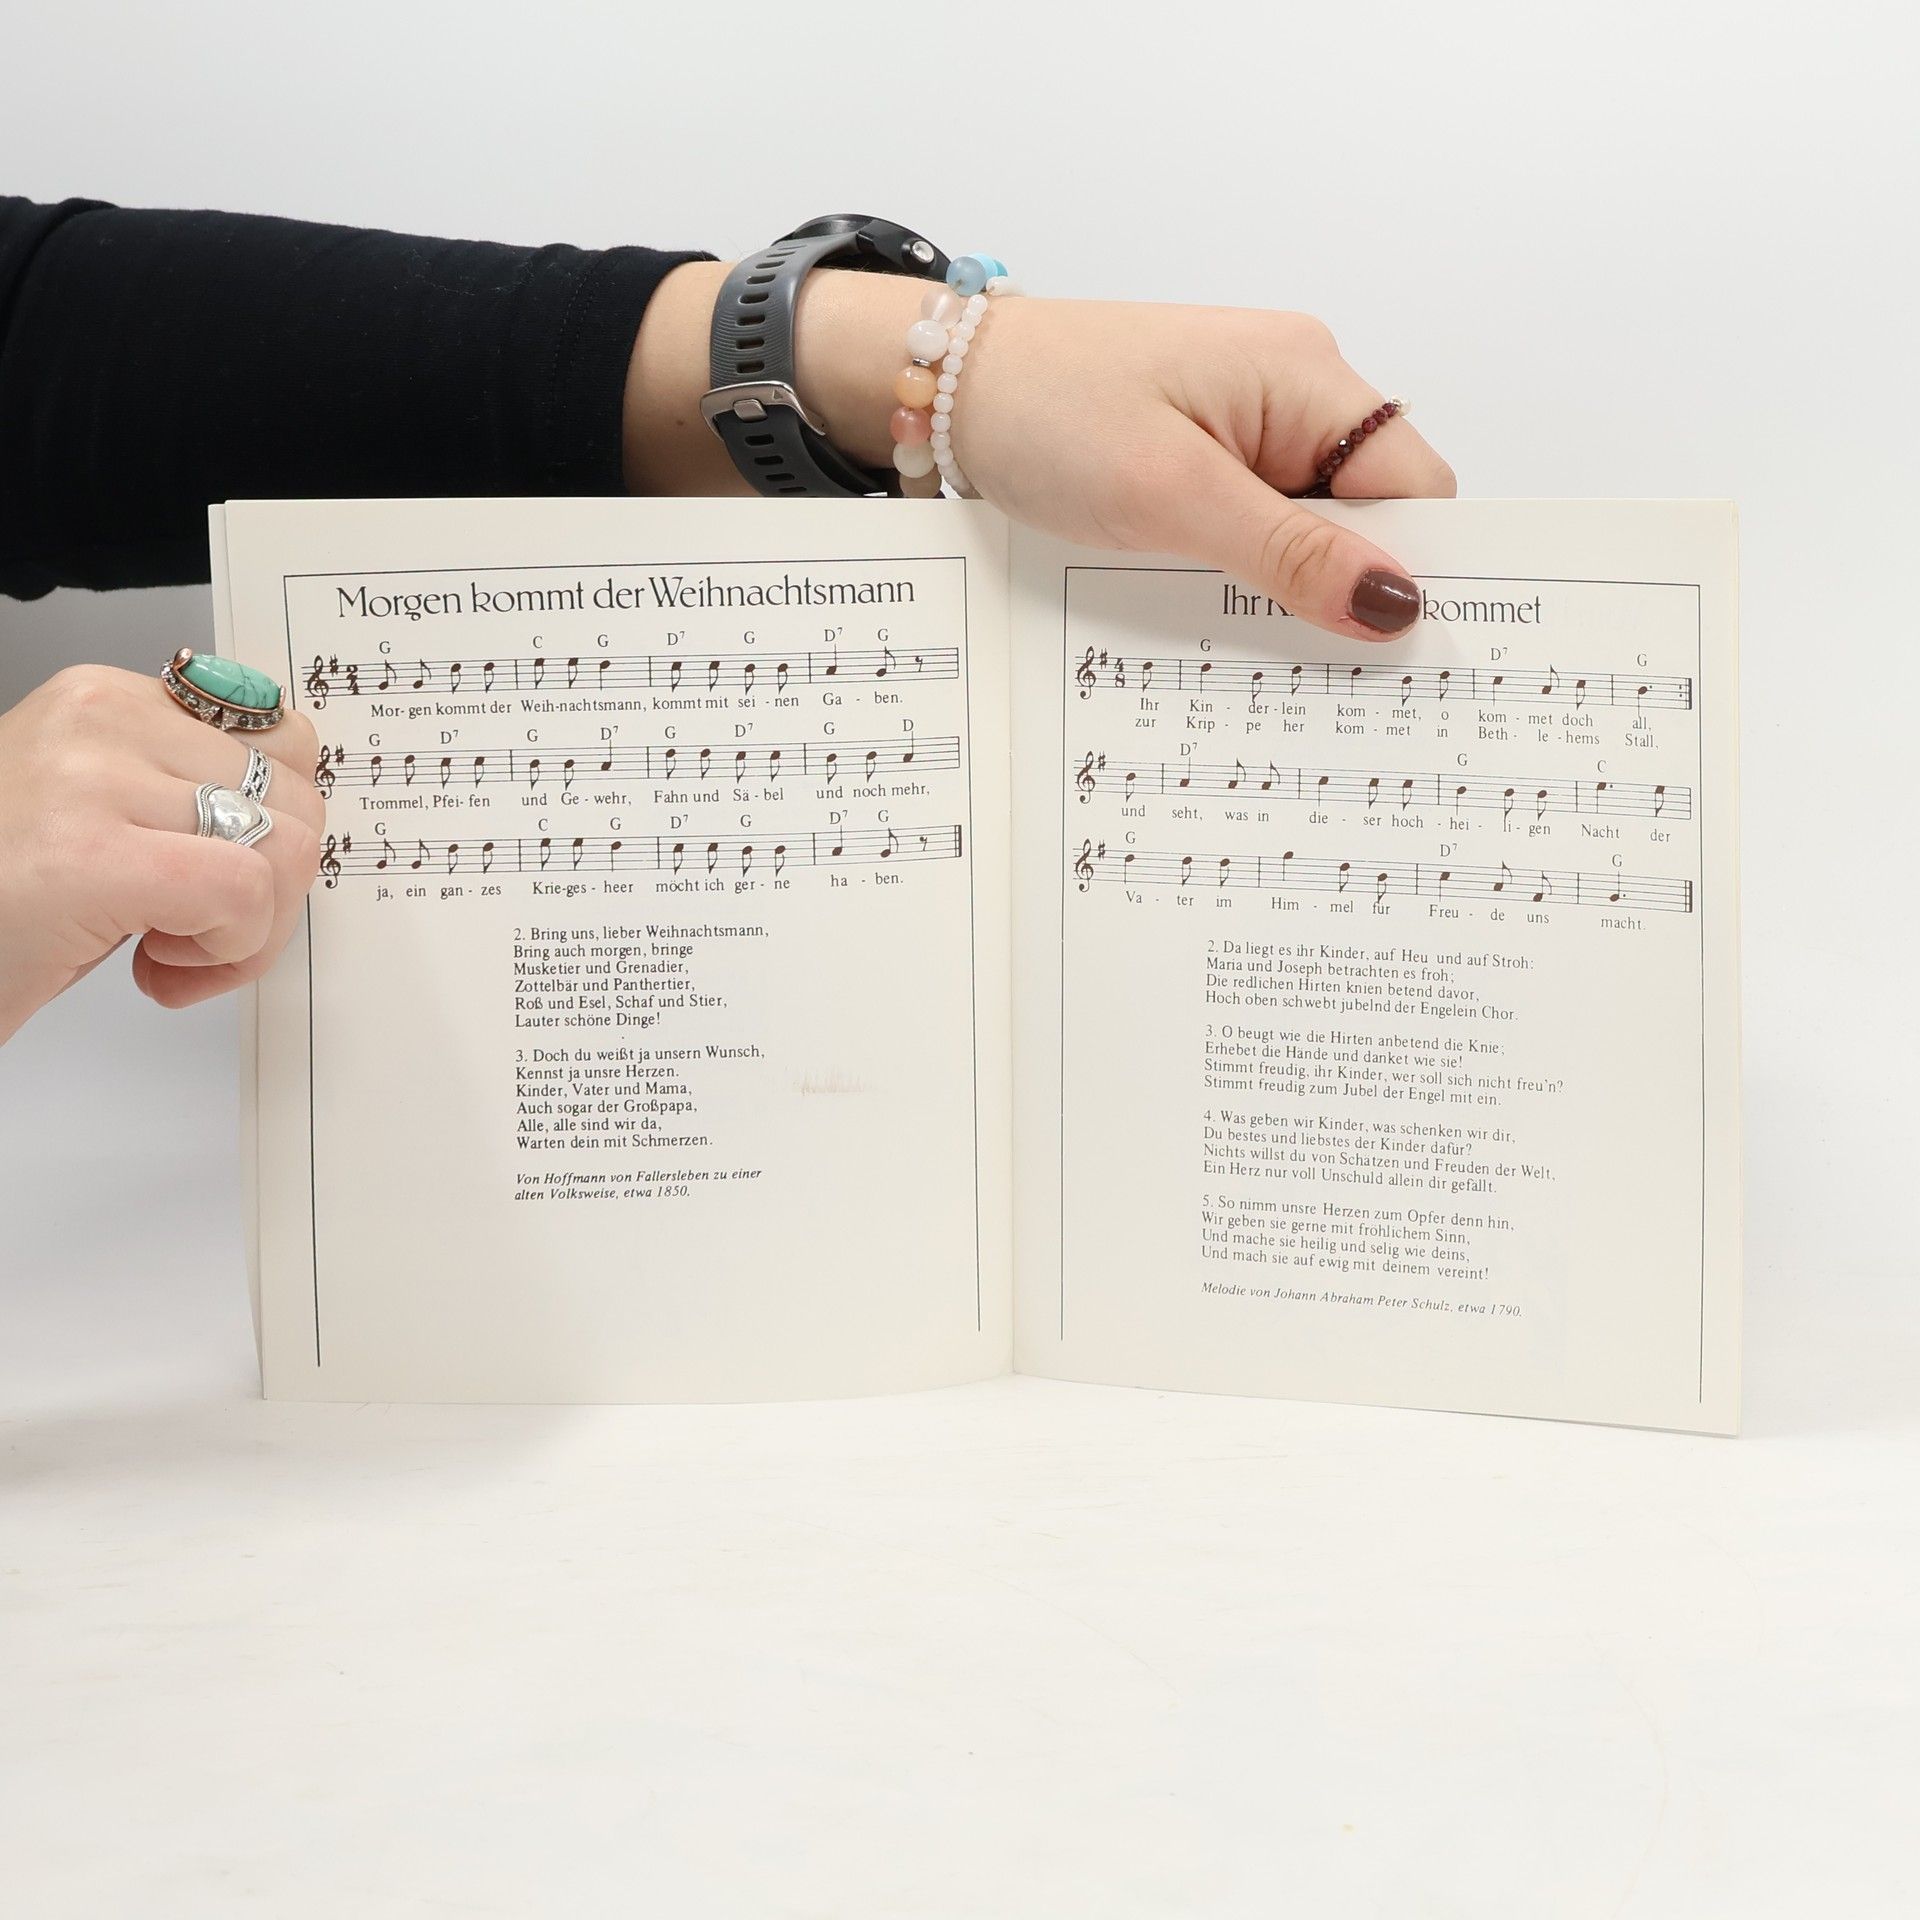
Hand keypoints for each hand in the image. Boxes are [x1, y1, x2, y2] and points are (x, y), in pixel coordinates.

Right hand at [0, 665, 324, 1044]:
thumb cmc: (8, 902)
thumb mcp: (106, 817)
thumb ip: (189, 791)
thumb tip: (295, 806)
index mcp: (106, 700)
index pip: (283, 742)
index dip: (277, 830)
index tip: (220, 877)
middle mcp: (100, 720)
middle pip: (298, 801)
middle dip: (272, 889)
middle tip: (194, 929)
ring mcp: (93, 780)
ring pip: (287, 851)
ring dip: (247, 931)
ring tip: (163, 948)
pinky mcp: (92, 856)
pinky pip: (244, 894)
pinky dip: (227, 954)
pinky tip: (155, 967)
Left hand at [955, 298, 1454, 638]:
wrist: (947, 385)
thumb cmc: (1047, 411)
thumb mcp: (1171, 495)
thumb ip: (1287, 552)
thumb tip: (1395, 604)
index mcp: (1306, 377)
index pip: (1413, 484)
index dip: (1411, 566)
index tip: (1389, 648)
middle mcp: (1292, 391)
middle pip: (1368, 510)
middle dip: (1344, 584)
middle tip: (1311, 663)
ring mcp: (1245, 423)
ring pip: (1308, 526)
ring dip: (1284, 584)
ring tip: (1243, 637)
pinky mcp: (1201, 453)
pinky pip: (1253, 524)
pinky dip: (1240, 570)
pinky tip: (1207, 605)